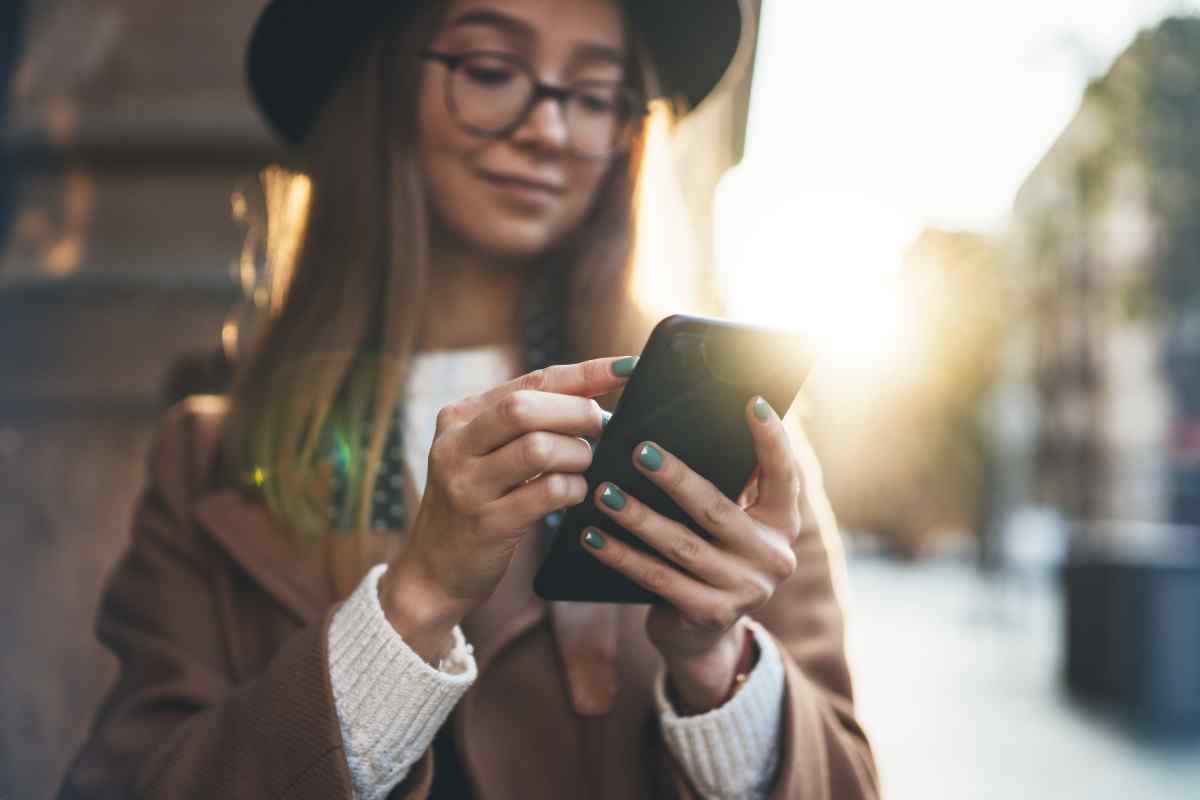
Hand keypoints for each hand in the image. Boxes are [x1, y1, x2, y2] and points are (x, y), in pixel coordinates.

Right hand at [378, 356, 634, 663]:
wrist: (433, 571)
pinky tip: (573, 494)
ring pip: (539, 448)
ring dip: (577, 455)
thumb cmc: (476, 504)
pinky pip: (546, 493)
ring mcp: (466, 485)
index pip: (532, 380)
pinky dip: (573, 488)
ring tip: (583, 466)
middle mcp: (455, 444)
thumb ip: (528, 423)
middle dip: (578, 414)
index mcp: (460, 416)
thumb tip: (596, 399)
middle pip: (528, 408)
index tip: (627, 367)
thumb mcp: (486, 454)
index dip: (586, 372)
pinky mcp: (485, 523)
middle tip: (601, 430)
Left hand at [579, 396, 801, 711]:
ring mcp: (744, 590)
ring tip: (602, 492)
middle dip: (675, 477)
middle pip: (717, 509)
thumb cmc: (711, 554)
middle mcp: (773, 556)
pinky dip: (620, 556)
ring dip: (637, 517)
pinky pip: (656, 578)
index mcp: (782, 522)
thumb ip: (727, 482)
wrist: (702, 635)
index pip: (784, 474)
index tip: (751, 401)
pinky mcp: (710, 615)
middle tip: (639, 450)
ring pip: (681, 545)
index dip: (772, 439)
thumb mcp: (731, 522)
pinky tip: (591, 535)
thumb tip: (688, 423)